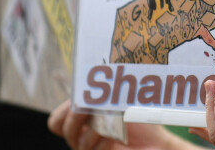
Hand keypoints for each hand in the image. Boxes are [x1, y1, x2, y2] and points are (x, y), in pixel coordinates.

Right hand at [48, 100, 197, 149]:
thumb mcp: (122, 100)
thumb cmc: (138, 120)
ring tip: (105, 120)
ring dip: (91, 128)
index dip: (63, 109)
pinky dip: (101, 142)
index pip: (57, 120)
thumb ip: (108, 91)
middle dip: (74, 115)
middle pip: (63, 129)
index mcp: (82, 121)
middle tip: (87, 106)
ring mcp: (91, 149)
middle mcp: (82, 137)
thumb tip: (103, 72)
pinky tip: (111, 138)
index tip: (79, 99)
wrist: (157, 143)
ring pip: (78, 142)